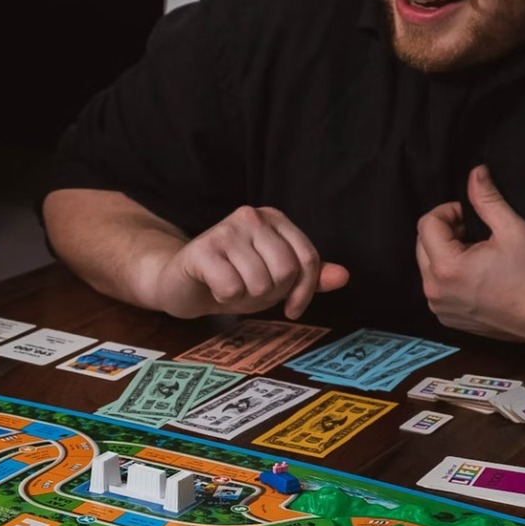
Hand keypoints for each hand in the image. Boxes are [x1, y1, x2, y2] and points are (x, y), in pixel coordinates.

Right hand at [138, 205, 349, 318]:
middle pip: (285, 271)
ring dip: (246, 298)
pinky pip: (232, 288)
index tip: (293, 308)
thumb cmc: (232, 277)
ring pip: (260, 282)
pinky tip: (215, 288)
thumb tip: (344, 276)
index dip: (305, 291)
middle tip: (251, 292)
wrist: (181, 282)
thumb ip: (309, 277)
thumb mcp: (275, 278)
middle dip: (270, 294)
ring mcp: (225, 230)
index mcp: (274, 218)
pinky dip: (225, 298)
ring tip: (231, 288)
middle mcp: (251, 217)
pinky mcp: (203, 249)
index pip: (308, 258)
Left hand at [415, 165, 524, 341]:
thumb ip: (487, 199)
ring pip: (427, 265)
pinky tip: (476, 276)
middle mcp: (434, 290)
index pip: (427, 224)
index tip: (470, 215)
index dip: (448, 211)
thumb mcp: (512, 229)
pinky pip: (436, 286)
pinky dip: (449, 275)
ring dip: (446, 253)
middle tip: (474, 233)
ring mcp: (438, 306)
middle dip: (444, 231)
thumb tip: (476, 172)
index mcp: (446, 267)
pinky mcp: (445, 317)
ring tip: (477, 255)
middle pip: (422, 243)